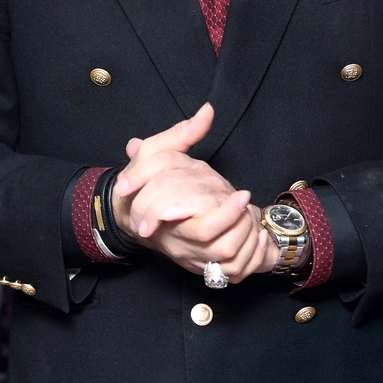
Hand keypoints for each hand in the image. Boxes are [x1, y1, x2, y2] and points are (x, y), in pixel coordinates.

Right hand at [114, 104, 273, 281]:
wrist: (130, 213)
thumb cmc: (143, 182)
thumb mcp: (157, 152)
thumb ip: (182, 134)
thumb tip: (207, 112)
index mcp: (169, 221)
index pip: (201, 229)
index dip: (225, 215)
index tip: (241, 194)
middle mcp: (180, 243)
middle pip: (218, 247)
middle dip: (240, 224)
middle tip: (247, 201)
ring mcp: (190, 256)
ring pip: (227, 260)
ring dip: (246, 238)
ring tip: (250, 213)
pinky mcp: (201, 264)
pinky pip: (231, 271)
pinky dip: (249, 254)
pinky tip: (253, 232)